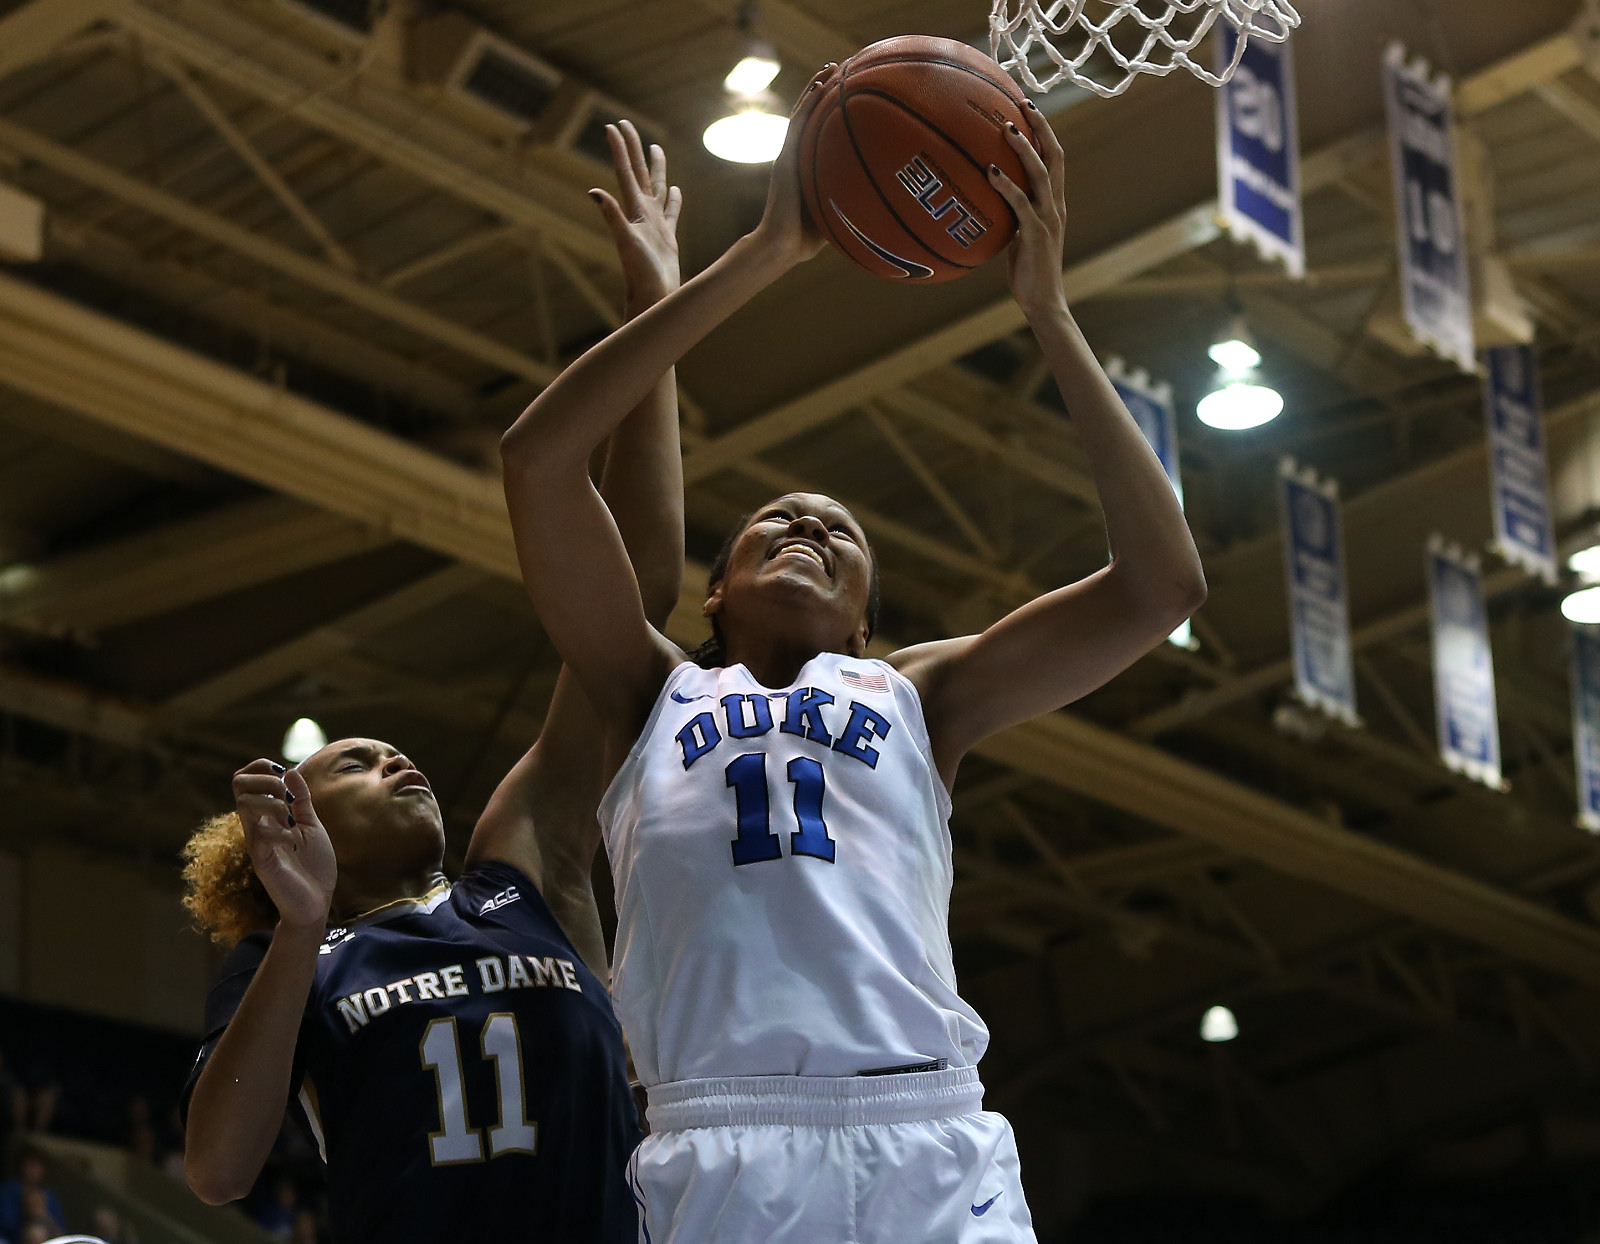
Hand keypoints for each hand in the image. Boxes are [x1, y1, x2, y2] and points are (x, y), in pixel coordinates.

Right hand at [233, 759, 335, 931]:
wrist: (317, 902)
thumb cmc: (313, 865)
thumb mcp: (311, 825)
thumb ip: (301, 799)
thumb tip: (289, 770)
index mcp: (266, 815)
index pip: (245, 779)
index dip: (260, 766)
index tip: (283, 772)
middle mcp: (256, 826)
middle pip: (239, 784)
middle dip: (266, 780)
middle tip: (288, 798)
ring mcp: (257, 843)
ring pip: (245, 804)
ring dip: (273, 803)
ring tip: (291, 821)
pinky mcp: (262, 861)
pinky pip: (261, 834)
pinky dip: (281, 831)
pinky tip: (294, 842)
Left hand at [590, 120, 681, 316]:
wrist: (653, 298)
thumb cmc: (640, 273)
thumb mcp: (626, 242)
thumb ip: (612, 216)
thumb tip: (594, 193)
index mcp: (634, 210)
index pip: (626, 172)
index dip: (620, 149)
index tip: (613, 125)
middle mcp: (643, 213)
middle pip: (640, 173)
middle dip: (634, 149)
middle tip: (628, 124)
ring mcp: (655, 224)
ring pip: (658, 187)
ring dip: (656, 168)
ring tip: (655, 147)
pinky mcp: (667, 237)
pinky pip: (672, 211)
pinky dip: (674, 199)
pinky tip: (676, 190)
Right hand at [748, 64, 839, 267]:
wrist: (783, 245)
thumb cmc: (809, 239)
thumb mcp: (838, 213)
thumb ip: (852, 201)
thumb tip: (885, 199)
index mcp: (808, 168)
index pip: (820, 134)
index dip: (832, 113)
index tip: (849, 95)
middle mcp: (798, 157)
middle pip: (811, 116)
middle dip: (825, 92)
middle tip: (841, 70)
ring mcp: (789, 155)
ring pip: (803, 113)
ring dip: (816, 88)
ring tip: (832, 68)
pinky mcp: (785, 158)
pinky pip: (798, 123)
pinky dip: (809, 101)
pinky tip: (821, 84)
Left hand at [988, 105, 1069, 320]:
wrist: (1043, 302)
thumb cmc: (1027, 273)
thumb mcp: (1018, 237)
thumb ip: (1011, 217)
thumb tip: (987, 201)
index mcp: (1054, 204)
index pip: (1054, 160)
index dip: (1044, 133)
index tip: (1028, 109)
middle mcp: (1056, 206)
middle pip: (1055, 156)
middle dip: (1041, 128)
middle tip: (1023, 104)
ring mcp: (1048, 219)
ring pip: (1042, 175)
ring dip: (1025, 149)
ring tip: (1007, 128)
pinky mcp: (1036, 234)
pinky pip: (1021, 204)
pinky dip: (1007, 186)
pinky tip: (990, 172)